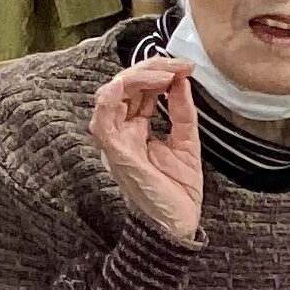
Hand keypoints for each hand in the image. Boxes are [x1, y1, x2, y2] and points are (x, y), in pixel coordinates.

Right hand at [90, 57, 203, 243]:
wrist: (177, 225)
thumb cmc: (178, 191)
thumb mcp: (187, 142)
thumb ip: (182, 111)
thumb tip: (182, 80)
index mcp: (137, 128)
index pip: (140, 89)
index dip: (160, 72)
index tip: (186, 67)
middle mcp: (123, 131)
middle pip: (125, 85)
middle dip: (151, 67)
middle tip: (178, 65)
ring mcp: (116, 140)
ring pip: (112, 94)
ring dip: (137, 76)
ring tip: (165, 73)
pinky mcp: (116, 151)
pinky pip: (102, 119)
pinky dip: (112, 97)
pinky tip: (129, 84)